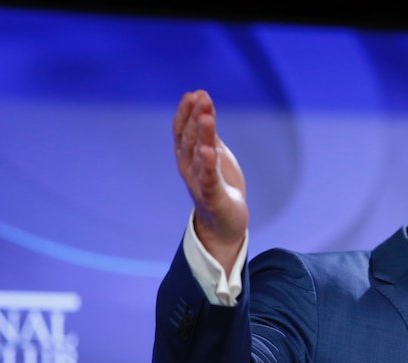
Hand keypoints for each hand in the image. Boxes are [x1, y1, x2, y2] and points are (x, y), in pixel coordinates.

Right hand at [173, 89, 247, 272]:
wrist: (224, 225)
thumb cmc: (219, 187)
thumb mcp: (214, 155)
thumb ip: (208, 132)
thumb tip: (203, 102)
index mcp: (188, 158)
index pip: (183, 131)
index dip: (187, 112)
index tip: (194, 93)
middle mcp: (189, 169)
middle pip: (190, 140)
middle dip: (195, 118)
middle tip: (201, 98)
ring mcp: (199, 183)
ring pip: (198, 157)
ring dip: (202, 136)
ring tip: (207, 117)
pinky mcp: (213, 198)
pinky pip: (208, 180)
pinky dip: (207, 166)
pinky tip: (209, 152)